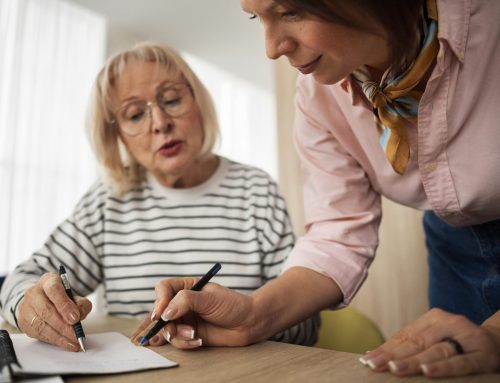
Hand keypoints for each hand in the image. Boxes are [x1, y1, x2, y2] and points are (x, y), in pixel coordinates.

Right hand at [18, 272, 91, 351]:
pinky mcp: (23, 322)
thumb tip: (79, 315)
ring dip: (58, 336)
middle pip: (46, 310)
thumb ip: (81, 304)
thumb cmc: (61, 298)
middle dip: (63, 325)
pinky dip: (52, 340)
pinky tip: (63, 343)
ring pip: (40, 324)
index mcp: (48, 281)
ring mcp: (26, 308)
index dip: (65, 305)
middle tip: (75, 335)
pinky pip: (37, 333)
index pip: (54, 290)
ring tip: (72, 343)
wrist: (42, 300)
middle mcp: (33, 293)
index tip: (75, 318)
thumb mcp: (74, 296)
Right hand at [130, 277, 253, 348]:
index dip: (160, 300)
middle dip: (164, 323)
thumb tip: (165, 313)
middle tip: (171, 331)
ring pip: (166, 328)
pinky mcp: (188, 334)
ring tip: (194, 334)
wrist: (248, 324)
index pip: (163, 289)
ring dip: (177, 334)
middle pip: (160, 311)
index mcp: (186, 286)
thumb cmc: (232, 305)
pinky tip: (198, 341)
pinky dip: (184, 342)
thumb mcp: (209, 298)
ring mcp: (184, 319)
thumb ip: (186, 301)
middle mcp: (182, 302)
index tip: (161, 313)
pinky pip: (177, 340)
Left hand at [359, 308, 499, 377]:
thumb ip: (411, 344)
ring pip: (436, 351)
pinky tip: (427, 372)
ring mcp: (467, 338)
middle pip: (416, 342)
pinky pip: (461, 363)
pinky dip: (443, 367)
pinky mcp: (483, 355)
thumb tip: (374, 353)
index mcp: (434, 318)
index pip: (405, 335)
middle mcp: (449, 324)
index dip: (386, 347)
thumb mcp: (436, 338)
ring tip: (393, 368)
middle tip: (373, 365)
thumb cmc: (460, 343)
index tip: (367, 359)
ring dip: (413, 361)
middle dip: (392, 355)